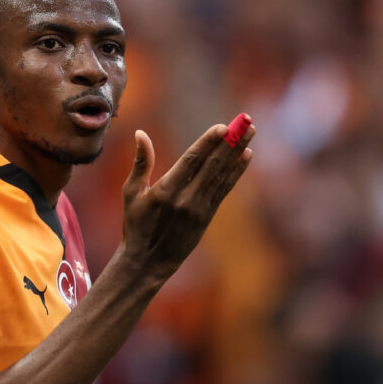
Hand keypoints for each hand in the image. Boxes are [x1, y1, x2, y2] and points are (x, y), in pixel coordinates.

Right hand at [119, 121, 253, 278]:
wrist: (147, 262)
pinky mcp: (207, 217)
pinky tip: (246, 157)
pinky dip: (236, 172)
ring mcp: (199, 209)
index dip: (208, 142)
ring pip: (222, 175)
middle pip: (212, 164)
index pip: (191, 161)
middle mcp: (186, 199)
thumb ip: (141, 162)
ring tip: (251, 132)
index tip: (222, 126)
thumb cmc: (136, 225)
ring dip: (238, 152)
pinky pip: (224, 190)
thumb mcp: (131, 193)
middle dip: (231, 141)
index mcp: (166, 190)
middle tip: (245, 121)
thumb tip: (140, 133)